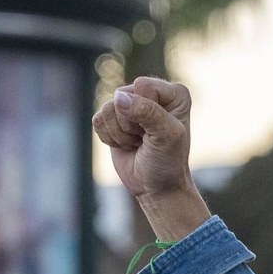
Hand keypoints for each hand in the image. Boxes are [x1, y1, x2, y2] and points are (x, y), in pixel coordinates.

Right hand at [92, 77, 209, 240]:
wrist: (157, 187)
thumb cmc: (168, 162)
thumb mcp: (167, 137)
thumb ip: (148, 112)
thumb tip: (118, 98)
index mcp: (174, 94)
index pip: (143, 86)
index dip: (144, 112)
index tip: (158, 132)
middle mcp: (152, 93)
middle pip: (122, 96)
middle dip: (130, 124)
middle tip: (146, 140)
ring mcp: (131, 104)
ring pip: (107, 108)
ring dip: (120, 134)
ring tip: (138, 143)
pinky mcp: (112, 118)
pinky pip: (97, 120)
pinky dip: (110, 138)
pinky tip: (126, 145)